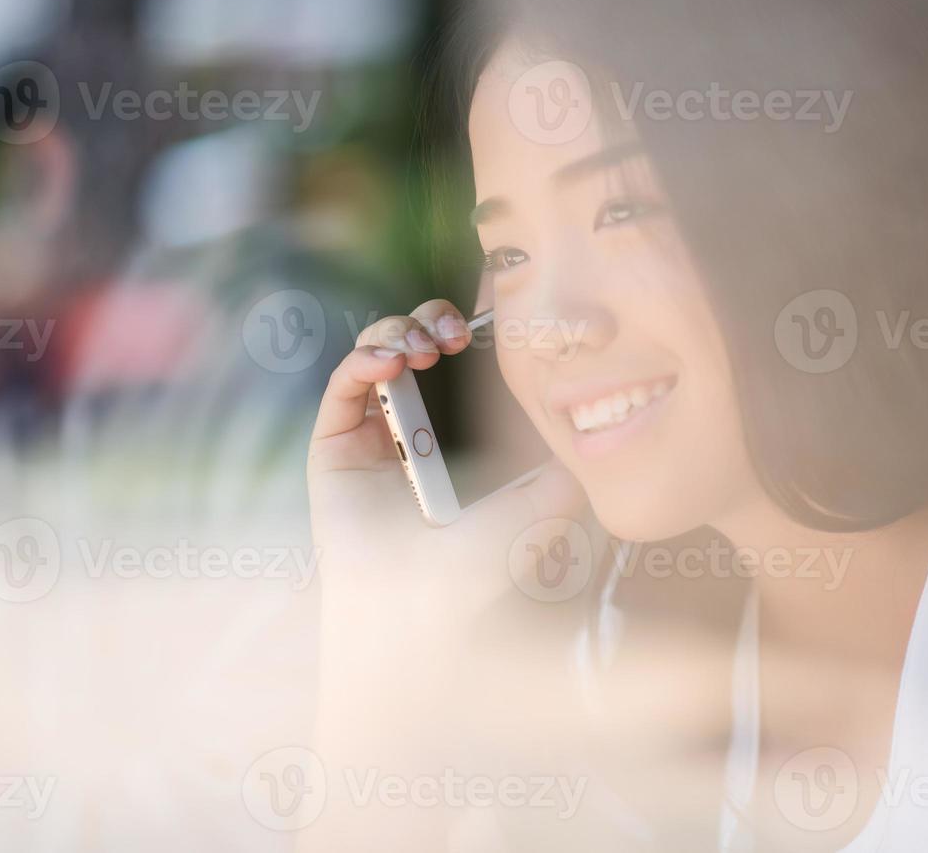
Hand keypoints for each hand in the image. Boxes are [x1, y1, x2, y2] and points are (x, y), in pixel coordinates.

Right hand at [307, 298, 583, 604]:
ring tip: (424, 349)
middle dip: (434, 320)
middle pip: (416, 341)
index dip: (474, 330)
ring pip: (378, 350)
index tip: (494, 320)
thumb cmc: (475, 567)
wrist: (417, 606)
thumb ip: (567, 469)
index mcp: (457, 433)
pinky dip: (364, 358)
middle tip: (456, 333)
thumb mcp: (539, 508)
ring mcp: (371, 432)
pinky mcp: (333, 443)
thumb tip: (594, 431)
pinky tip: (390, 362)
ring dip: (400, 331)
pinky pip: (344, 383)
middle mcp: (412, 425)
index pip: (461, 362)